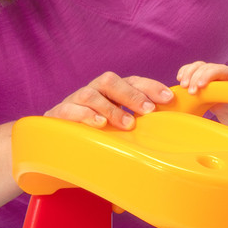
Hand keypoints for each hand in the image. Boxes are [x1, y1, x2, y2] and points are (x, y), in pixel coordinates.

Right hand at [45, 72, 172, 129]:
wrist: (57, 146)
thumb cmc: (97, 135)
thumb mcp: (120, 129)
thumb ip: (139, 125)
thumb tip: (169, 130)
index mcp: (110, 92)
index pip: (132, 81)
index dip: (150, 87)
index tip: (168, 98)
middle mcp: (93, 92)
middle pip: (110, 81)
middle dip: (131, 94)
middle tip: (148, 111)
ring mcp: (74, 101)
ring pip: (90, 94)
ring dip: (111, 108)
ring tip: (127, 124)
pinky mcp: (57, 115)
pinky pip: (70, 110)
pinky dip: (86, 116)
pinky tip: (100, 124)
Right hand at [176, 61, 227, 92]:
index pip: (216, 69)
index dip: (207, 75)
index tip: (200, 86)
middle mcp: (217, 70)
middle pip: (204, 68)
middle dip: (195, 78)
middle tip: (191, 92)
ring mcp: (207, 73)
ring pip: (196, 67)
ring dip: (187, 75)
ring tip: (183, 86)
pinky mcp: (199, 77)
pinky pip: (190, 70)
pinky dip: (184, 72)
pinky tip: (179, 78)